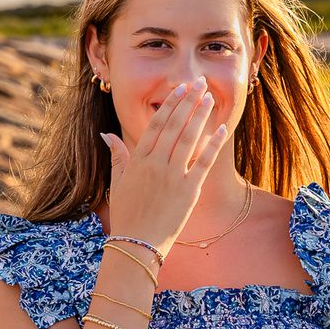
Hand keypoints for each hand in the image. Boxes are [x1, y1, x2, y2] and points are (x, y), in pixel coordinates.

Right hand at [100, 75, 230, 256]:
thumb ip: (117, 155)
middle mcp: (156, 164)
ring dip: (201, 116)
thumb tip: (107, 134)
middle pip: (175, 126)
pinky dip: (213, 144)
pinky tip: (222, 128)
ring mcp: (173, 177)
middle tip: (200, 84)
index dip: (170, 104)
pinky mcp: (189, 191)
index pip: (157, 124)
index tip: (181, 89)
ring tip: (210, 98)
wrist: (137, 244)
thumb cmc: (126, 214)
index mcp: (139, 160)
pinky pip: (203, 162)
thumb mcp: (118, 182)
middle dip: (189, 102)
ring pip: (189, 139)